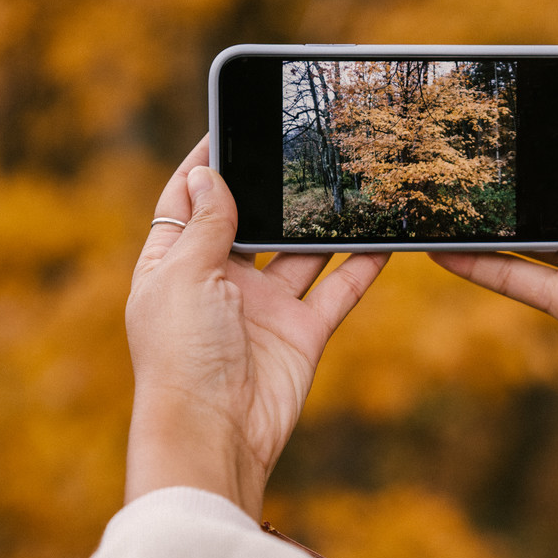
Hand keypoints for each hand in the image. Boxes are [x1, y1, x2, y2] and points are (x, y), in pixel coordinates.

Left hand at [124, 136, 388, 517]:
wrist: (215, 434)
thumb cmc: (181, 354)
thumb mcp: (184, 275)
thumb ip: (205, 224)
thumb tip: (205, 172)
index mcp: (173, 265)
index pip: (185, 202)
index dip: (204, 165)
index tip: (229, 124)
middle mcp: (218, 282)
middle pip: (248, 222)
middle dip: (271, 188)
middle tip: (304, 146)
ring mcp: (262, 307)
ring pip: (299, 252)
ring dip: (322, 223)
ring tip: (351, 178)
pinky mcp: (301, 332)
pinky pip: (336, 290)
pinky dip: (361, 266)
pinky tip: (384, 236)